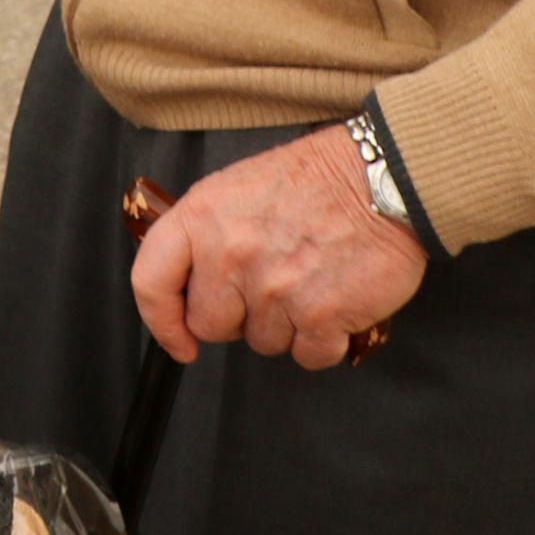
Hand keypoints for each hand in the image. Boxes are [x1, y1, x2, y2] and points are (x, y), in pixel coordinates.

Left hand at [134, 123, 428, 369]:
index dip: (162, 321)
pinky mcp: (321, 317)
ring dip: (286, 325)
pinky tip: (335, 303)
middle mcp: (231, 256)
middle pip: (211, 325)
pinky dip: (324, 340)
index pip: (151, 283)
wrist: (383, 178)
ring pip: (263, 342)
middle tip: (270, 286)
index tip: (179, 341)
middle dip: (238, 317)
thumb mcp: (235, 189)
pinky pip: (309, 355)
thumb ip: (206, 236)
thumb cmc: (314, 180)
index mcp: (200, 219)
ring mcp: (275, 289)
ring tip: (309, 281)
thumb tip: (192, 283)